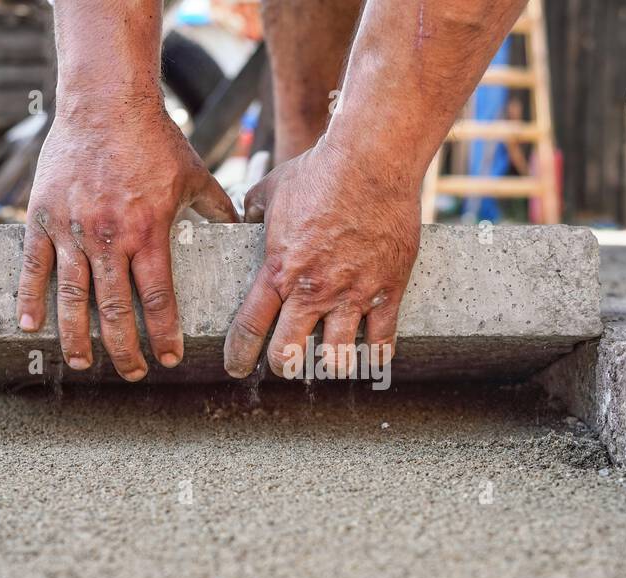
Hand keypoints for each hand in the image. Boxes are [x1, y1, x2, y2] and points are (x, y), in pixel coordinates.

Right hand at [17, 100, 237, 379]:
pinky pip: (34, 266)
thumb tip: (239, 229)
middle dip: (124, 349)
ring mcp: (74, 230)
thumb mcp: (195, 175)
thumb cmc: (155, 139)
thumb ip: (217, 208)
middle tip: (131, 373)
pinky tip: (30, 326)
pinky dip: (30, 298)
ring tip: (80, 364)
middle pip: (116, 310)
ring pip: (74, 298)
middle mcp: (111, 238)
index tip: (168, 359)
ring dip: (77, 337)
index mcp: (150, 234)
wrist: (106, 102)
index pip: (158, 300)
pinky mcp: (43, 217)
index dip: (163, 335)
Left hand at [223, 141, 419, 378]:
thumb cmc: (320, 171)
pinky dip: (375, 355)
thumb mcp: (272, 189)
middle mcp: (313, 290)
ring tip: (330, 359)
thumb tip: (245, 220)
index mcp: (279, 270)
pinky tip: (371, 355)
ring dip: (330, 364)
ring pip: (337, 358)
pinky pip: (382, 342)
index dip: (240, 356)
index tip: (237, 368)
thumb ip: (254, 211)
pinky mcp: (387, 291)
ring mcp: (352, 294)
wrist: (371, 161)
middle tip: (287, 362)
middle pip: (289, 354)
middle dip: (284, 365)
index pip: (250, 327)